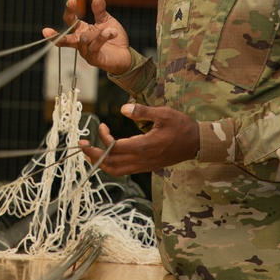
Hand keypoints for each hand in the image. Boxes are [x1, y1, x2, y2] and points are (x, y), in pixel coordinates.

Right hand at [41, 0, 131, 74]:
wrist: (125, 54)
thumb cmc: (112, 38)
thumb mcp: (107, 21)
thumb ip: (100, 11)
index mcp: (81, 30)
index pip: (70, 20)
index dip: (69, 10)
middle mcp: (80, 41)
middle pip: (65, 38)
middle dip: (55, 36)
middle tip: (45, 31)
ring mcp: (86, 51)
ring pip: (82, 42)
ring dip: (92, 35)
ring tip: (105, 30)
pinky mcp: (94, 59)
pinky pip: (93, 49)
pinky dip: (101, 40)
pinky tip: (109, 33)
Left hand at [78, 104, 199, 175]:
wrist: (197, 143)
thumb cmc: (182, 126)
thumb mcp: (164, 113)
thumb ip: (142, 112)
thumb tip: (122, 109)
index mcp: (144, 147)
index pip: (114, 147)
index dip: (102, 139)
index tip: (101, 126)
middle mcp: (141, 160)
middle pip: (110, 164)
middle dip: (93, 155)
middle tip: (81, 145)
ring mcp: (144, 165)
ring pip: (116, 170)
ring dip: (100, 163)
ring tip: (90, 152)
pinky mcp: (146, 166)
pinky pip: (124, 170)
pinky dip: (111, 165)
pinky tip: (108, 155)